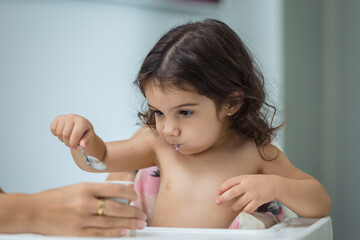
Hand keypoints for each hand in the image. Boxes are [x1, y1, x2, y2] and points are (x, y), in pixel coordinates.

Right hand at [28, 182, 146, 236]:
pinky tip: (125, 232)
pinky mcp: (77, 232)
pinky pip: (100, 233)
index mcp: (85, 188)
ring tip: (140, 224)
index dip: (129, 193)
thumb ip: (96, 191)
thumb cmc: (55, 198)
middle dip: (133, 211)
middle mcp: (85, 203)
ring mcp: (82, 219)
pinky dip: (114, 233)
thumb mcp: (76, 188)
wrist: (33, 211)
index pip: (114, 189)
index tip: (136, 196)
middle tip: (143, 214)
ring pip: (111, 222)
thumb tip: (118, 194)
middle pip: (116, 207)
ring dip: (128, 223)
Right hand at [50, 114, 93, 149]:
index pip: (75, 135)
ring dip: (62, 139)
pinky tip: (63, 133)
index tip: (74, 148)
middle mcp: (73, 117)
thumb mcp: (89, 136)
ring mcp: (64, 117)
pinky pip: (53, 129)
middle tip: (71, 144)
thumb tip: (82, 145)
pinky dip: (56, 134)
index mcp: (82, 122)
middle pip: (66, 134)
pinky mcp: (57, 118)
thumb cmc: (84, 131)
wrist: (80, 124)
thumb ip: (85, 141)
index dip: (73, 144)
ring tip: (68, 138)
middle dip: (68, 143)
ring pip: (59, 132)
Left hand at [216, 175, 276, 213]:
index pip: (229, 182)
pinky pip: (248, 209)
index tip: (218, 192)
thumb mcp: (247, 178)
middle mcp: (247, 185)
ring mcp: (253, 193)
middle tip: (218, 202)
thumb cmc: (258, 181)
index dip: (222, 188)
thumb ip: (237, 182)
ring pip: (239, 203)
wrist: (274, 184)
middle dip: (223, 198)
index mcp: (243, 178)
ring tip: (231, 209)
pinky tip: (242, 212)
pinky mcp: (258, 201)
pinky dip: (244, 211)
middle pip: (232, 192)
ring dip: (233, 207)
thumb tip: (224, 190)